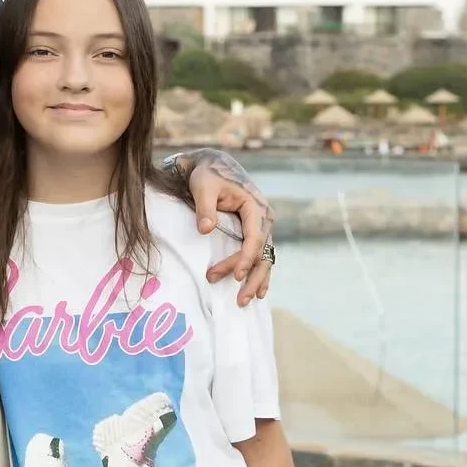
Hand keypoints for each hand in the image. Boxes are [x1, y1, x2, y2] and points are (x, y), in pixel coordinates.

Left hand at [185, 153, 275, 303]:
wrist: (213, 166)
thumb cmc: (207, 175)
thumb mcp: (203, 186)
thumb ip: (204, 207)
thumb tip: (205, 229)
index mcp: (255, 207)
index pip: (254, 238)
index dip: (246, 258)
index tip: (236, 276)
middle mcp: (264, 218)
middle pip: (262, 253)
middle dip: (252, 277)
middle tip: (239, 298)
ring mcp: (261, 226)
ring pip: (264, 258)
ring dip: (256, 280)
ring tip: (245, 301)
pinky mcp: (254, 232)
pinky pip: (261, 256)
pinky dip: (260, 273)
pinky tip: (258, 292)